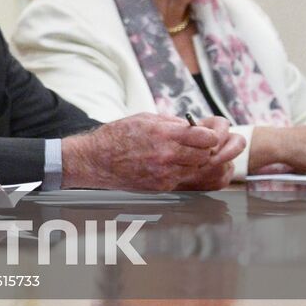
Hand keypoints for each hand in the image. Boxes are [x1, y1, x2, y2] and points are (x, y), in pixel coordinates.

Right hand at [60, 113, 243, 190]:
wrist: (95, 160)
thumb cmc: (117, 136)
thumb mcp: (144, 118)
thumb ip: (172, 123)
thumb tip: (193, 126)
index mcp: (164, 134)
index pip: (206, 138)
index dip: (209, 135)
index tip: (205, 134)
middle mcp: (167, 155)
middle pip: (205, 155)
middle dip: (204, 149)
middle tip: (195, 145)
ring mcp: (165, 174)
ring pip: (197, 169)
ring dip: (194, 162)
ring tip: (180, 155)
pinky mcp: (161, 186)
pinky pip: (183, 178)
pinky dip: (181, 171)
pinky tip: (167, 165)